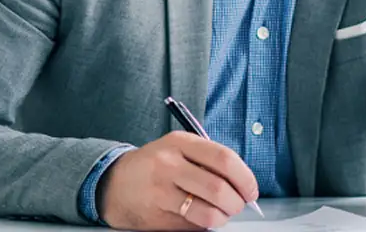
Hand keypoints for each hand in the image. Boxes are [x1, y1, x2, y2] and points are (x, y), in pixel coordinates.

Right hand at [98, 132, 259, 229]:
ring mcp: (161, 192)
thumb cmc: (155, 166)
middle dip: (236, 203)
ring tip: (219, 213)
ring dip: (222, 218)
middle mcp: (168, 165)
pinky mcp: (157, 216)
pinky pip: (194, 227)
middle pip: (219, 189)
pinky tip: (196, 216)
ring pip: (209, 214)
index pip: (224, 159)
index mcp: (179, 143)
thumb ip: (210, 160)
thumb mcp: (178, 149)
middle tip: (237, 205)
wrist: (114, 183)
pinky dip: (203, 225)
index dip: (245, 178)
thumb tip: (244, 185)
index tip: (250, 190)